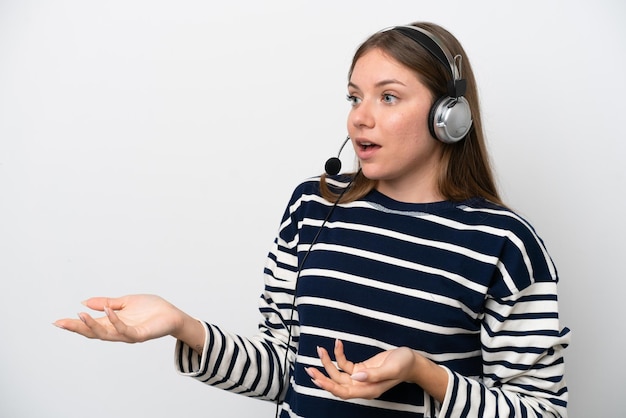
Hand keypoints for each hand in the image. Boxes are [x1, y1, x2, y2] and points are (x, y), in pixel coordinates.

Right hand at [54, 294, 187, 343]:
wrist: (172, 314)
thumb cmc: (152, 308)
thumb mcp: (125, 302)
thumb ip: (106, 303)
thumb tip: (84, 302)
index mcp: (113, 322)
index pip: (90, 325)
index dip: (75, 324)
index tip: (58, 321)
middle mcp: (118, 331)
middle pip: (93, 332)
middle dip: (76, 328)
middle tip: (61, 323)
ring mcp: (128, 334)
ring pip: (106, 334)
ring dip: (92, 325)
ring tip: (80, 315)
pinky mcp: (139, 335)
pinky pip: (124, 330)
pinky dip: (115, 321)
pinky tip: (108, 311)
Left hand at [305, 339, 416, 399]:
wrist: (412, 361)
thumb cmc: (404, 365)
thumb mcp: (391, 368)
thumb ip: (373, 374)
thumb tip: (355, 376)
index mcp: (369, 390)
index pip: (344, 392)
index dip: (330, 386)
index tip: (317, 379)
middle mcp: (362, 386)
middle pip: (337, 384)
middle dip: (323, 376)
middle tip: (309, 368)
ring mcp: (361, 377)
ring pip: (339, 374)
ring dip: (328, 362)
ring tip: (320, 349)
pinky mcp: (361, 369)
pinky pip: (345, 364)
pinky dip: (339, 354)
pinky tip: (337, 343)